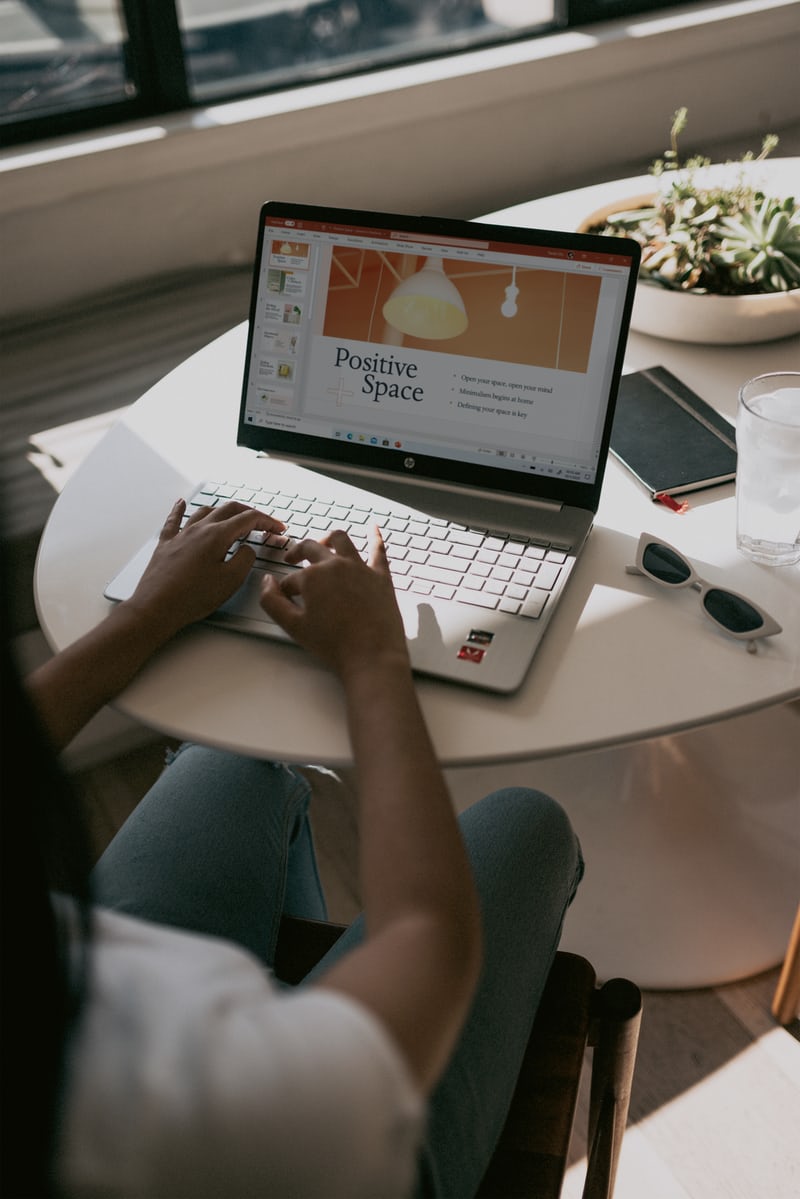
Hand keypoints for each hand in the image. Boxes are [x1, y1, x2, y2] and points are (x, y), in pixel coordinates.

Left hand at [124, 498, 284, 637]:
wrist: (157, 607)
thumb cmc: (192, 597)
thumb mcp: (231, 580)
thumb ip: (245, 559)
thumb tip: (247, 548)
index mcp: (216, 536)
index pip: (248, 519)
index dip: (267, 522)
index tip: (278, 529)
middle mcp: (198, 529)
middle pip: (228, 509)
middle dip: (249, 513)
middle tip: (262, 523)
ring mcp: (180, 535)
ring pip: (204, 511)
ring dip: (222, 511)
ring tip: (232, 516)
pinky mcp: (166, 545)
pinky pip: (174, 520)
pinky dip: (180, 509)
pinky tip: (181, 503)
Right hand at [259, 527, 409, 681]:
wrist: (371, 656)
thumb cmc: (334, 644)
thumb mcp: (294, 626)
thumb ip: (273, 602)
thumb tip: (266, 583)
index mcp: (312, 577)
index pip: (292, 578)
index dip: (286, 588)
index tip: (286, 598)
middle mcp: (335, 565)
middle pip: (311, 548)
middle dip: (298, 552)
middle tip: (293, 558)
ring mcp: (360, 568)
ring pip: (341, 540)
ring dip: (328, 538)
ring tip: (323, 542)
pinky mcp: (381, 576)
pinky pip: (378, 549)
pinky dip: (375, 536)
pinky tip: (373, 527)